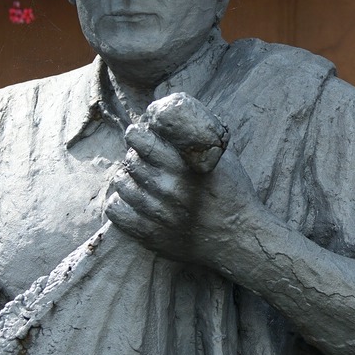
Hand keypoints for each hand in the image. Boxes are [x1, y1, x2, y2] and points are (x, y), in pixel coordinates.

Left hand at [104, 122, 262, 269]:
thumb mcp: (222, 159)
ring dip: (127, 178)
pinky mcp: (149, 235)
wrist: (238, 237)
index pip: (142, 141)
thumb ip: (197, 140)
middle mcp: (168, 190)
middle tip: (142, 158)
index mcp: (184, 167)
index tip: (138, 135)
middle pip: (131, 161)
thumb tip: (172, 117)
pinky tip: (130, 199)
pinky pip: (116, 212)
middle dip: (134, 156)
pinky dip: (119, 202)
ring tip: (138, 179)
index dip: (136, 134)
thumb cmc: (233, 193)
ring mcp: (156, 215)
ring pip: (122, 184)